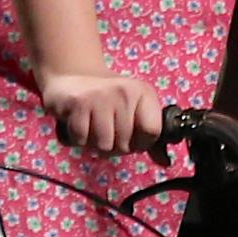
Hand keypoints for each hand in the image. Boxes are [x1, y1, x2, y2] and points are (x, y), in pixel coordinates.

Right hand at [39, 69, 163, 155]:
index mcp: (144, 93)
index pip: (152, 132)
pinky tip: (79, 123)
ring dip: (94, 145)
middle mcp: (126, 92)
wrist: (72, 74)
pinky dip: (78, 139)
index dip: (140, 143)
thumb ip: (148, 136)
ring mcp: (102, 96)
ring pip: (104, 146)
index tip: (130, 137)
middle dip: (114, 147)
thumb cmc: (107, 99)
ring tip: (92, 128)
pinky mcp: (79, 103)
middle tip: (105, 130)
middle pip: (125, 144)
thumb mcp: (132, 109)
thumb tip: (165, 162)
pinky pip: (82, 140)